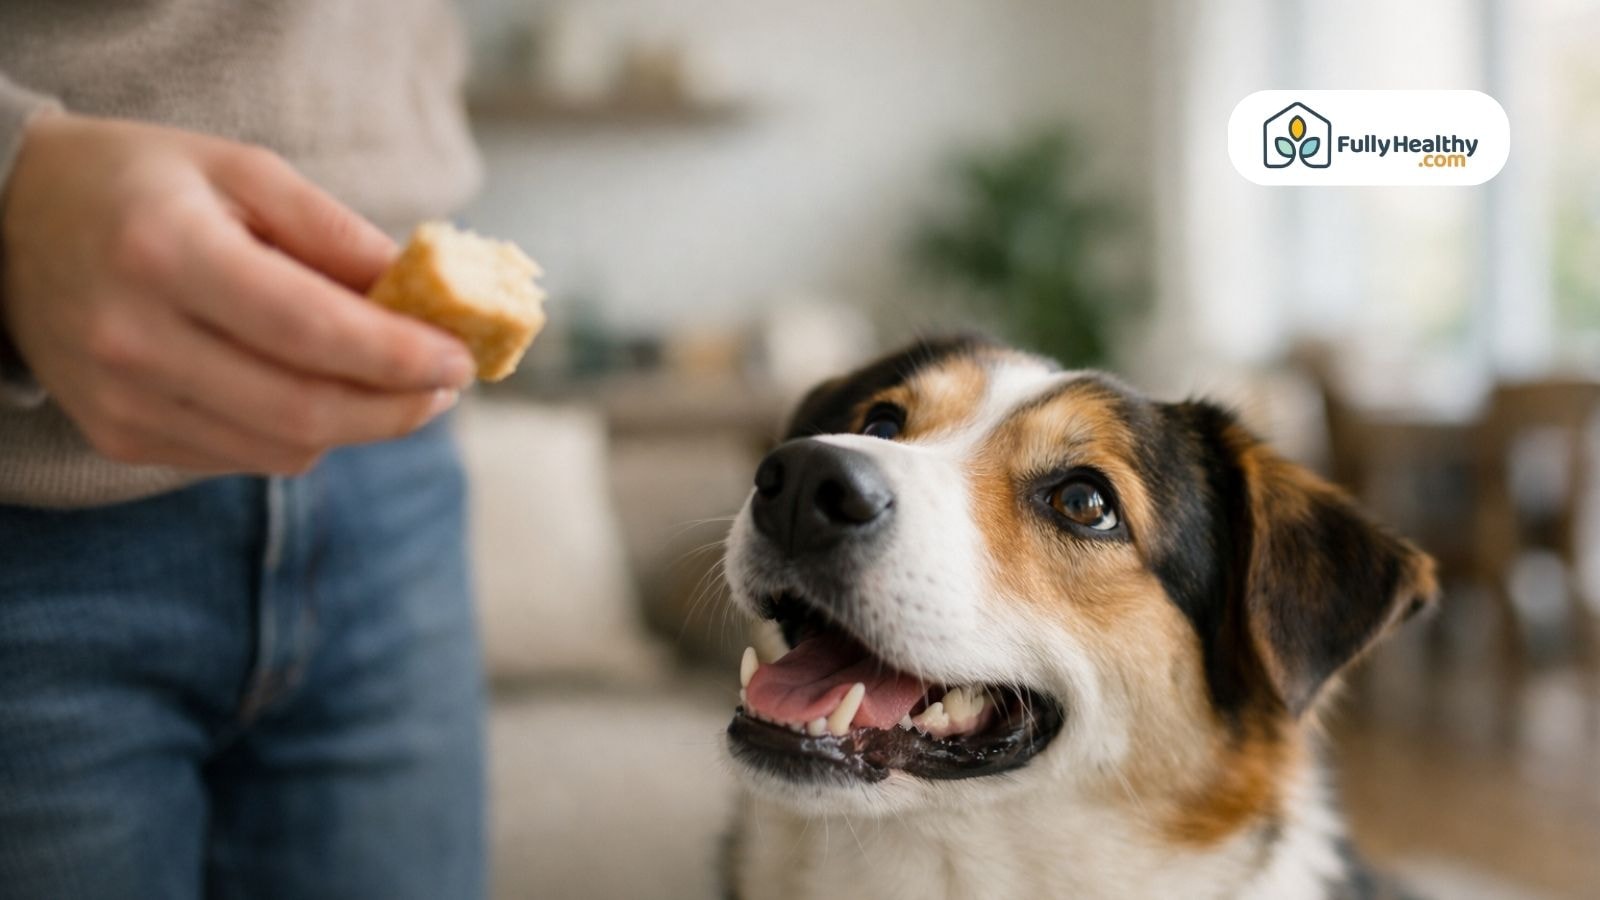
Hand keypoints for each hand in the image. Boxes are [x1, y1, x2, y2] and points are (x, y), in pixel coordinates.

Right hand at [0, 113, 474, 473]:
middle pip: (304, 412)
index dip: (399, 356)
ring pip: (282, 449)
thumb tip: (423, 295)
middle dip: (397, 408)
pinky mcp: (119, 436)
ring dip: (360, 427)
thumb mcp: (242, 171)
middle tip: (447, 386)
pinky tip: (320, 393)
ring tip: (398, 388)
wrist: (9, 224)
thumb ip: (335, 234)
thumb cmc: (143, 185)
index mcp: (167, 255)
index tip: (461, 358)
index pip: (311, 333)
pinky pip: (244, 457)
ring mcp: (122, 400)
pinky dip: (303, 435)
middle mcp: (135, 339)